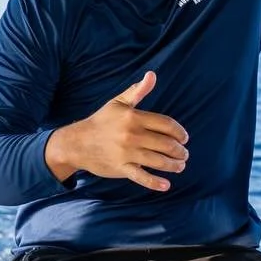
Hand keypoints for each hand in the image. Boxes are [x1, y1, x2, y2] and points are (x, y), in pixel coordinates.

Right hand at [46, 72, 188, 191]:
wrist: (76, 143)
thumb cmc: (100, 122)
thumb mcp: (117, 103)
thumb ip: (137, 91)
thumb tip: (152, 75)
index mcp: (134, 117)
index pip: (167, 125)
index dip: (180, 132)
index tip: (184, 139)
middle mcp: (132, 135)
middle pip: (166, 144)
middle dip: (179, 151)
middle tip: (183, 154)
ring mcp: (126, 153)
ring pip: (158, 161)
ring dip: (174, 165)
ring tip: (180, 166)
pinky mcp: (120, 168)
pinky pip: (141, 177)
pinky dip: (155, 183)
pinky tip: (166, 185)